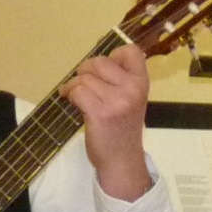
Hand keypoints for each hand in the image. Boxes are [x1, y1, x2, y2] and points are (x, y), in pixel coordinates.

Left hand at [62, 44, 152, 199]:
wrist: (122, 160)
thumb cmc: (123, 129)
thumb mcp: (131, 100)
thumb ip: (120, 80)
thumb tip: (92, 63)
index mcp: (142, 83)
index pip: (130, 51)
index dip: (113, 56)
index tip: (106, 71)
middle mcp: (132, 89)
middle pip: (99, 62)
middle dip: (85, 72)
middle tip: (85, 86)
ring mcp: (117, 101)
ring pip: (84, 78)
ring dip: (74, 86)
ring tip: (77, 98)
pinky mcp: (100, 113)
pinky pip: (77, 91)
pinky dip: (69, 95)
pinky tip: (71, 102)